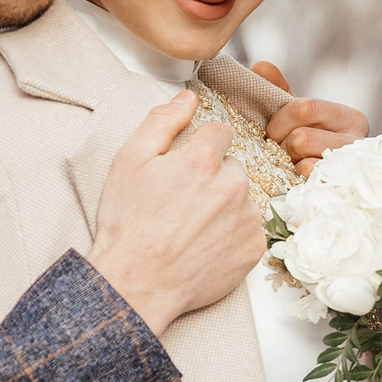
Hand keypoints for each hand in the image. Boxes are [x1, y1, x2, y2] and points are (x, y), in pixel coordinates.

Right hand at [88, 90, 262, 335]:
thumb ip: (161, 121)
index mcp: (203, 161)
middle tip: (183, 203)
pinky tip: (206, 245)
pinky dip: (233, 234)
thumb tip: (187, 98)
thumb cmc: (128, 226)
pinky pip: (249, 229)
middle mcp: (232, 186)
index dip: (199, 148)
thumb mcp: (129, 161)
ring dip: (224, 206)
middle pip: (232, 167)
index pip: (219, 133)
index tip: (186, 167)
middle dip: (213, 177)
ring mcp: (246, 219)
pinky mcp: (253, 248)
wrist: (136, 283)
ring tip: (192, 227)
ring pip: (242, 198)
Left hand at [249, 62, 368, 176]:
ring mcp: (349, 169)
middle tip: (280, 148)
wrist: (327, 180)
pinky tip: (295, 177)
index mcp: (349, 118)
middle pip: (301, 138)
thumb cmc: (311, 141)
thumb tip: (261, 66)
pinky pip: (305, 183)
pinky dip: (294, 179)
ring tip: (290, 162)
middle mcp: (357, 143)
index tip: (272, 130)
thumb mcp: (298, 114)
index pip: (304, 108)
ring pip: (303, 160)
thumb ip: (279, 90)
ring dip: (288, 163)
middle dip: (281, 144)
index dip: (279, 120)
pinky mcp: (338, 189)